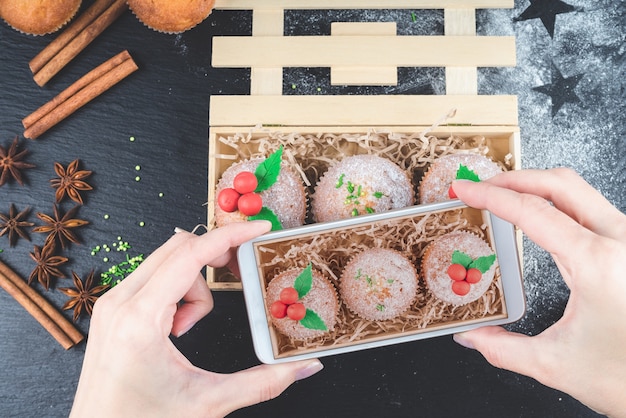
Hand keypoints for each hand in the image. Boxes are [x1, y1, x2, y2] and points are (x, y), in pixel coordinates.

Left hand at [70, 221, 322, 417]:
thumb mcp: (208, 402)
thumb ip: (263, 382)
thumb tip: (304, 366)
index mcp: (140, 319)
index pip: (191, 256)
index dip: (230, 237)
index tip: (259, 229)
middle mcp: (120, 302)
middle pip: (179, 248)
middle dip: (215, 258)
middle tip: (240, 277)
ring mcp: (112, 303)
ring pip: (168, 262)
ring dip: (194, 284)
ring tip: (189, 328)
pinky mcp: (112, 309)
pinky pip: (154, 278)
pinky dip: (177, 293)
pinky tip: (175, 329)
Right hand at [451, 168, 625, 416]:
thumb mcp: (555, 365)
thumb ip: (502, 349)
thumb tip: (471, 338)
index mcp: (597, 263)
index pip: (532, 212)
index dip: (491, 196)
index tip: (465, 190)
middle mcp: (620, 241)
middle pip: (559, 183)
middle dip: (514, 178)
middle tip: (481, 185)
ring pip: (579, 190)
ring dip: (536, 186)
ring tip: (503, 196)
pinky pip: (591, 208)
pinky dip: (556, 202)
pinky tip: (538, 216)